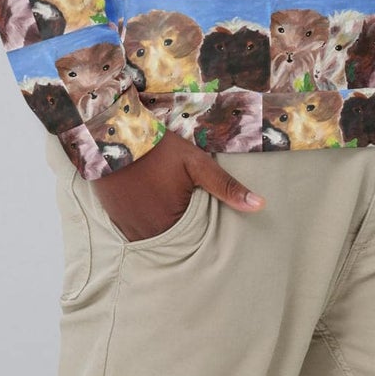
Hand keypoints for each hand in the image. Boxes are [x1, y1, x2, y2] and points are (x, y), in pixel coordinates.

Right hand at [91, 126, 264, 242]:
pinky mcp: (114, 219)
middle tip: (178, 204)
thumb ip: (226, 186)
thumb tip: (260, 206)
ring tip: (162, 203)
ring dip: (158, 224)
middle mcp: (148, 233)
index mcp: (172, 223)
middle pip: (171, 239)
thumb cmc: (160, 149)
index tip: (198, 213)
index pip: (193, 239)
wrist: (114, 136)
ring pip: (151, 236)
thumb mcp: (197, 164)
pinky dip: (141, 220)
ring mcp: (128, 228)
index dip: (198, 225)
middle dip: (178, 227)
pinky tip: (146, 201)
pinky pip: (133, 229)